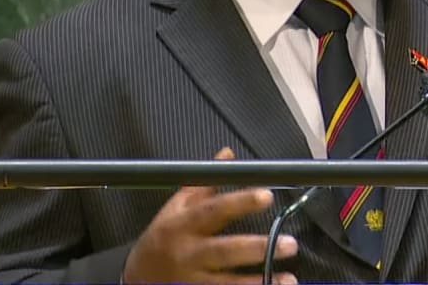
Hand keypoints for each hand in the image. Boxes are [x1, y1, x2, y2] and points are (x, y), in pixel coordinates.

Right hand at [122, 147, 298, 284]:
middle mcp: (188, 253)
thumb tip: (227, 154)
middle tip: (291, 244)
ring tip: (289, 279)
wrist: (136, 278)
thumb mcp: (176, 207)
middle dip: (258, 248)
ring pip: (228, 283)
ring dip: (260, 282)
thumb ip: (204, 183)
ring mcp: (192, 281)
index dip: (240, 202)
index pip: (214, 210)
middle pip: (225, 251)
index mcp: (184, 224)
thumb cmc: (163, 237)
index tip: (267, 196)